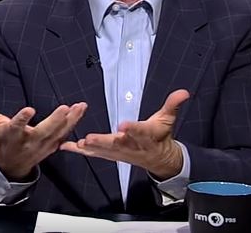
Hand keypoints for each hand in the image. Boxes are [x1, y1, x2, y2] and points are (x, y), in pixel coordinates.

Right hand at [0, 98, 86, 179]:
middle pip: (44, 132)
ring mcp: (43, 145)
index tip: (29, 109)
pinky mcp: (52, 146)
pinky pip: (65, 134)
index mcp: (13, 135)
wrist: (13, 164)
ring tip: (80, 105)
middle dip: (55, 121)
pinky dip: (74, 123)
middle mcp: (29, 141)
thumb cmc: (4, 139)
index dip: (22, 119)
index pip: (16, 126)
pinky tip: (81, 110)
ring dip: (71, 119)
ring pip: (59, 133)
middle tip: (65, 108)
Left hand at [60, 89, 189, 179]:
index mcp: (146, 136)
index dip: (133, 129)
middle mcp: (131, 146)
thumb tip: (184, 91)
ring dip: (90, 147)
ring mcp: (120, 153)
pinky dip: (80, 151)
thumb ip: (173, 105)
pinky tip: (66, 146)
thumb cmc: (160, 136)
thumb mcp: (167, 119)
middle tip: (90, 138)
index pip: (140, 132)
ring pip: (103, 151)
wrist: (160, 159)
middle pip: (117, 144)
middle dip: (103, 142)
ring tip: (77, 143)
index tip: (124, 126)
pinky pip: (94, 153)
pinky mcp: (111, 155)